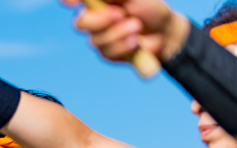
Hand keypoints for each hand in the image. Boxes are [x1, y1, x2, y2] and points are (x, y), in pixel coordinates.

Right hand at [65, 0, 187, 60]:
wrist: (166, 31)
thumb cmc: (150, 8)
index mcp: (100, 3)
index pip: (77, 1)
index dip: (70, 1)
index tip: (71, 2)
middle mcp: (96, 19)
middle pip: (80, 23)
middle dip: (99, 20)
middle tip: (119, 14)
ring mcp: (100, 37)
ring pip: (95, 39)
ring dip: (118, 33)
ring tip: (137, 27)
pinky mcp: (108, 53)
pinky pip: (107, 52)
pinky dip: (124, 46)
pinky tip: (136, 42)